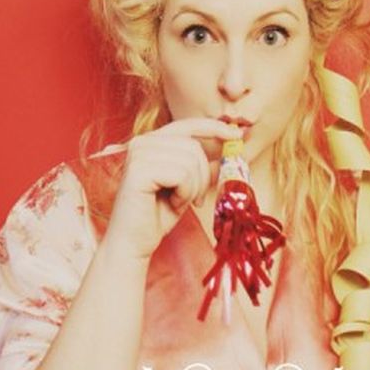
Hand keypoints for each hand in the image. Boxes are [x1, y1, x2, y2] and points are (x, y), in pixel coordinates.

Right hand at [105, 118, 241, 257]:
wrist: (133, 244)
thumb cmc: (158, 215)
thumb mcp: (188, 185)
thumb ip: (202, 165)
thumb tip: (232, 147)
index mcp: (152, 141)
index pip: (188, 125)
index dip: (214, 128)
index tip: (237, 134)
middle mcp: (142, 142)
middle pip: (194, 147)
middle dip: (202, 176)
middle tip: (195, 199)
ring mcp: (138, 154)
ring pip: (190, 161)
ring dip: (193, 188)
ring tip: (178, 201)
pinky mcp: (138, 170)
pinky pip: (182, 174)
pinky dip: (184, 193)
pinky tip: (171, 203)